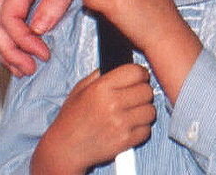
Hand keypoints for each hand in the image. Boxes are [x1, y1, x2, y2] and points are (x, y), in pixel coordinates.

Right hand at [0, 0, 94, 76]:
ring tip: (25, 69)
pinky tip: (23, 56)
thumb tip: (38, 28)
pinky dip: (12, 42)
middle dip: (10, 50)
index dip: (22, 40)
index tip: (42, 54)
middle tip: (29, 69)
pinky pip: (7, 23)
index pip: (9, 16)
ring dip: (8, 50)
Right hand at [33, 64, 156, 174]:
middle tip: (135, 97)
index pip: (136, 72)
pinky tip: (130, 127)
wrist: (65, 149)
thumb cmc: (71, 119)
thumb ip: (100, 75)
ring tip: (133, 113)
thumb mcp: (80, 90)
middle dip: (143, 92)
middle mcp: (112, 104)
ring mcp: (120, 124)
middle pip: (147, 91)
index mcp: (101, 88)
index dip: (140, 74)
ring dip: (144, 111)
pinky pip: (147, 130)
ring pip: (151, 111)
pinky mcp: (125, 141)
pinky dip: (141, 129)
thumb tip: (120, 65)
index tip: (139, 78)